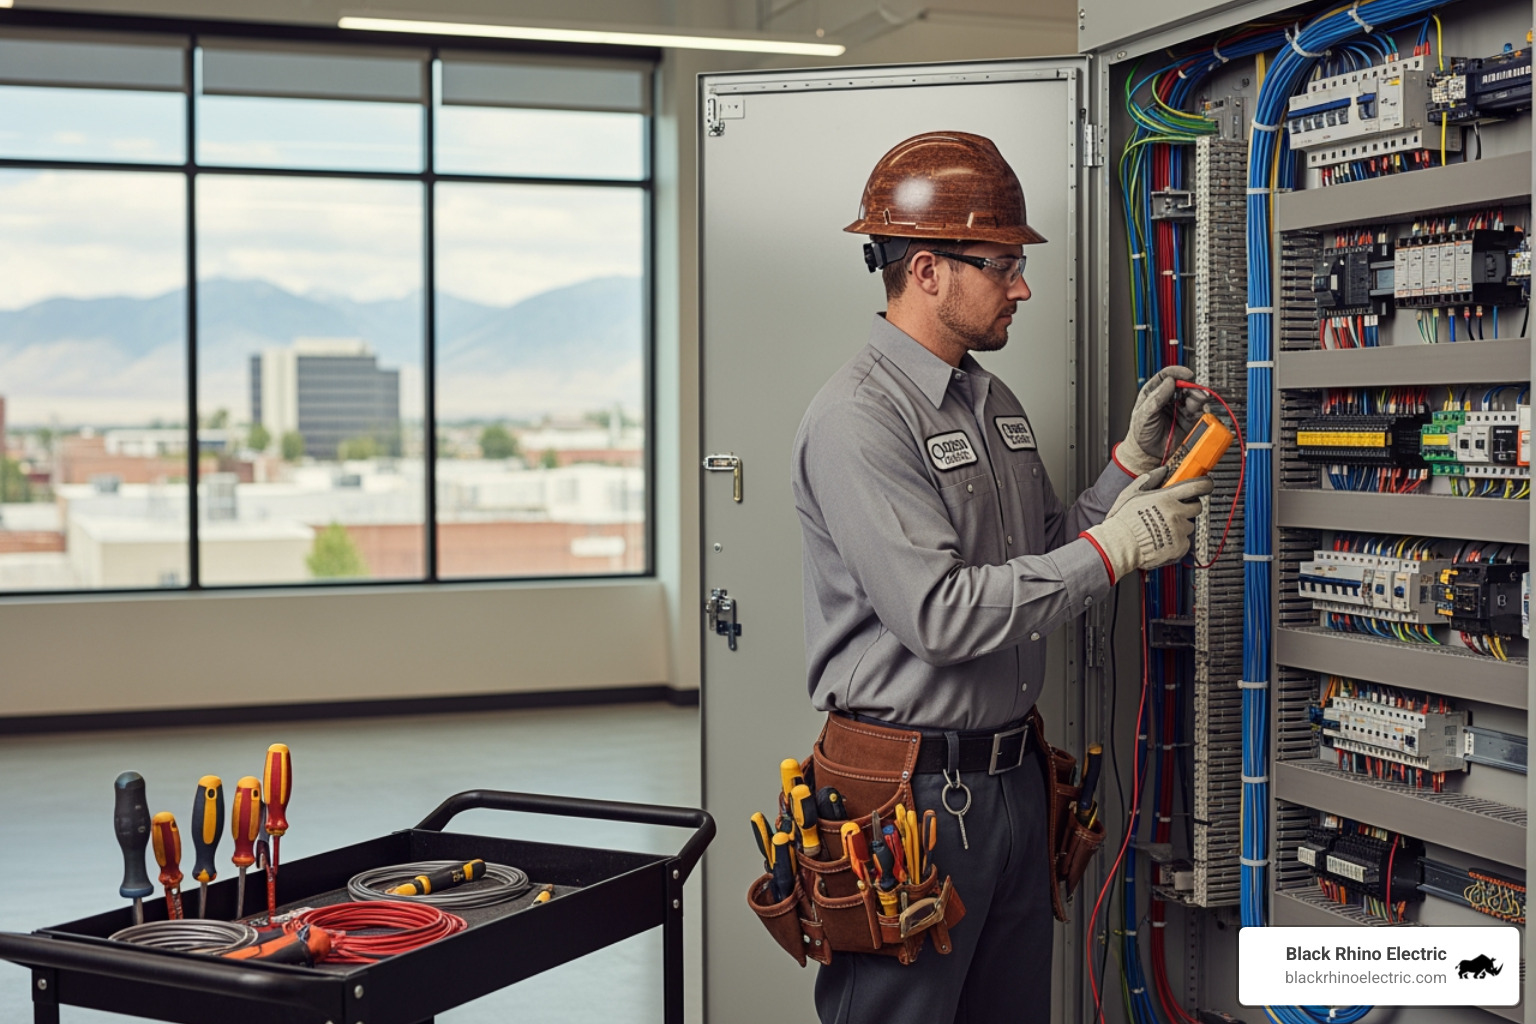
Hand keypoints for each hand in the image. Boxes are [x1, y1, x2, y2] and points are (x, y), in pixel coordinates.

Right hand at [1082, 466, 1213, 581]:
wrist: (1119, 545)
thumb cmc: (1123, 521)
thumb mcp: (1132, 493)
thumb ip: (1150, 480)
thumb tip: (1163, 471)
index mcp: (1167, 498)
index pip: (1197, 487)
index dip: (1205, 485)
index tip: (1206, 485)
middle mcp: (1176, 513)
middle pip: (1197, 507)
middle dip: (1189, 507)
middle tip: (1174, 510)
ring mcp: (1179, 531)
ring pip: (1189, 525)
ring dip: (1181, 525)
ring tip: (1162, 528)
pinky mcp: (1180, 547)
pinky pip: (1185, 542)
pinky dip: (1177, 541)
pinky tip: (1163, 540)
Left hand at [1118, 366, 1208, 474]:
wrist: (1147, 453)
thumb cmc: (1141, 433)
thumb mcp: (1144, 414)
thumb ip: (1156, 398)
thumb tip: (1169, 382)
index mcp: (1155, 392)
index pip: (1167, 376)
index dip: (1177, 372)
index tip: (1186, 374)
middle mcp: (1169, 398)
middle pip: (1184, 385)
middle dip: (1191, 386)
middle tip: (1195, 390)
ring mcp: (1180, 408)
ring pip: (1193, 396)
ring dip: (1197, 396)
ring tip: (1197, 400)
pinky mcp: (1189, 419)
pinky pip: (1199, 410)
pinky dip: (1202, 408)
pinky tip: (1199, 410)